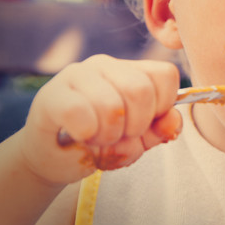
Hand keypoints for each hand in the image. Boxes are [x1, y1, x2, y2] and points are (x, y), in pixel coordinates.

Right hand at [20, 55, 181, 184]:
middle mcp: (106, 64)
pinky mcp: (52, 94)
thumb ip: (161, 128)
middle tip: (119, 137)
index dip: (163, 106)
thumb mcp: (138, 139)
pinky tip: (79, 137)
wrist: (53, 159)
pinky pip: (80, 114)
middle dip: (136, 126)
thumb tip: (173, 120)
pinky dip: (86, 136)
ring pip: (111, 105)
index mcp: (131, 70)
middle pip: (140, 90)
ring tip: (97, 140)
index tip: (146, 124)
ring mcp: (77, 75)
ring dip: (108, 137)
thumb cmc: (100, 143)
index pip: (166, 74)